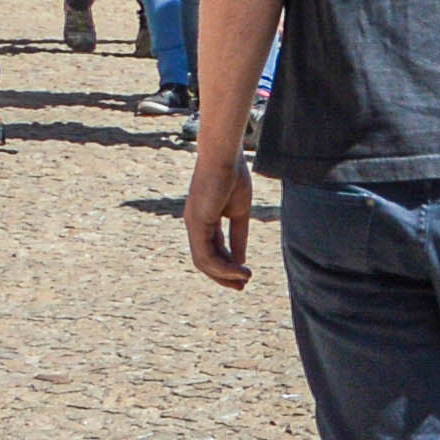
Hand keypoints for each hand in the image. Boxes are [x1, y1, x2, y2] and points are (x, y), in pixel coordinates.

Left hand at [183, 132, 254, 290]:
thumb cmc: (233, 174)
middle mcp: (195, 224)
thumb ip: (239, 235)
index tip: (244, 276)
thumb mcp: (240, 211)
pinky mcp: (197, 223)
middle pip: (205, 260)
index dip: (227, 265)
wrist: (224, 154)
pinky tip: (241, 270)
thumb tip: (241, 260)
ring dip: (225, 274)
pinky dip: (223, 267)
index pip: (212, 250)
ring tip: (246, 278)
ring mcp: (193, 224)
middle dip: (223, 276)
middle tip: (242, 286)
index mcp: (204, 219)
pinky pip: (206, 255)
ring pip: (204, 261)